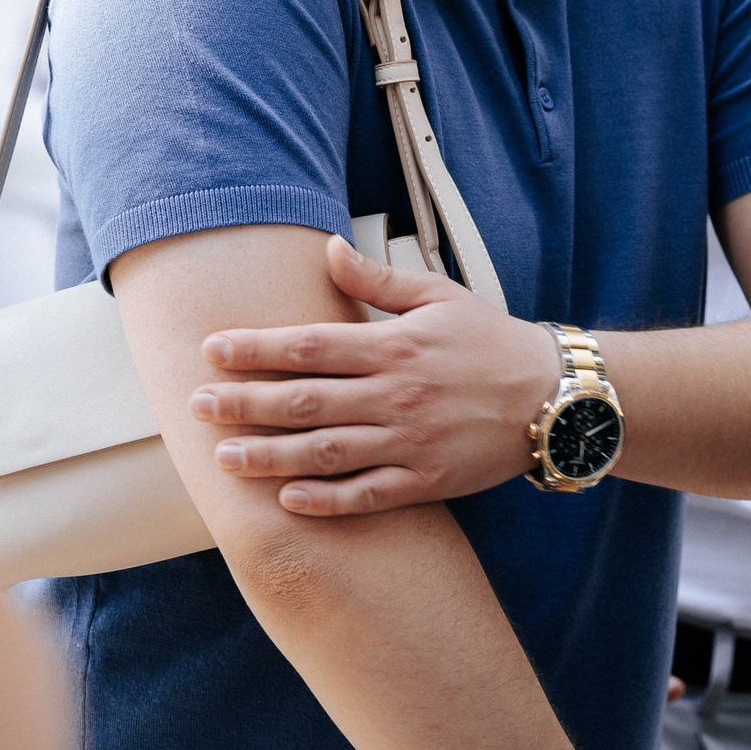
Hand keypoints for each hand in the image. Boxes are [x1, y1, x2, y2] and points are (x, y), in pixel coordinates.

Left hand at [191, 232, 562, 516]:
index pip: (310, 345)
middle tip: (198, 405)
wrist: (552, 397)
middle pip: (304, 400)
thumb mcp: (438, 296)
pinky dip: (326, 500)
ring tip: (225, 458)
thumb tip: (328, 249)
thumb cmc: (491, 342)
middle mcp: (395, 394)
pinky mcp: (424, 479)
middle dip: (245, 402)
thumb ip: (377, 279)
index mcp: (394, 345)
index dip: (256, 347)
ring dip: (269, 456)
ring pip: (325, 451)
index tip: (212, 349)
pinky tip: (288, 500)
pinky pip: (366, 493)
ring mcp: (408, 440)